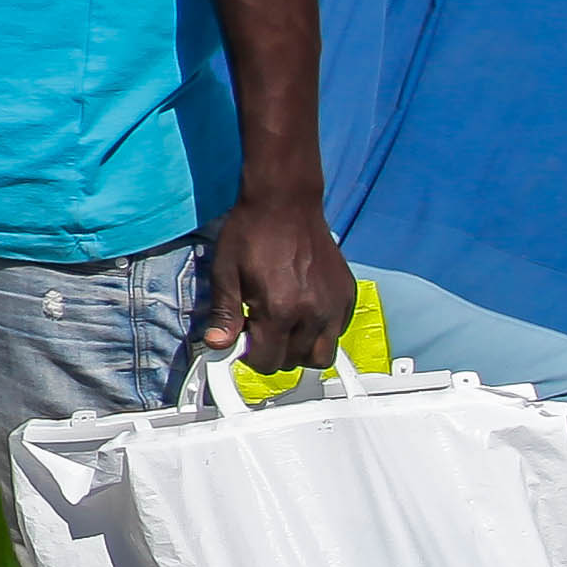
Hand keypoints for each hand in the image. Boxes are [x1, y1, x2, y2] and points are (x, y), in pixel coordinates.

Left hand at [203, 193, 355, 375]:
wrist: (285, 203)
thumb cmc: (251, 234)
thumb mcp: (226, 274)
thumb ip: (224, 314)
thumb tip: (217, 345)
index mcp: (280, 310)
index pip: (268, 362)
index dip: (250, 356)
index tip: (243, 339)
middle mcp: (313, 313)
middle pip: (296, 363)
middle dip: (274, 354)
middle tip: (261, 330)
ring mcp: (335, 305)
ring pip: (323, 355)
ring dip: (300, 350)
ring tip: (282, 326)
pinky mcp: (348, 295)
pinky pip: (337, 332)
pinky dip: (320, 332)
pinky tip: (302, 312)